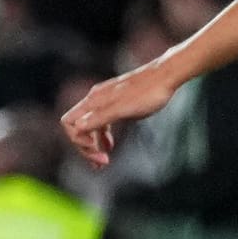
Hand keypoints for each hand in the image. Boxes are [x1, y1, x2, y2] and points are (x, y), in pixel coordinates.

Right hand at [60, 64, 179, 168]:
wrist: (167, 75)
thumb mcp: (124, 109)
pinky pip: (101, 121)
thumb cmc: (149, 93)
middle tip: (101, 163)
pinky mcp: (116, 102)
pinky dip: (102, 136)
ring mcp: (105, 100)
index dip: (79, 141)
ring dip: (94, 144)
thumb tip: (77, 128)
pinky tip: (111, 145)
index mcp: (94, 101)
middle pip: (77, 126)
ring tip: (105, 160)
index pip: (70, 123)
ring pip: (89, 125)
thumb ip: (100, 118)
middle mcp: (95, 100)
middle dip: (86, 147)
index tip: (98, 153)